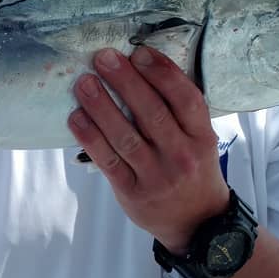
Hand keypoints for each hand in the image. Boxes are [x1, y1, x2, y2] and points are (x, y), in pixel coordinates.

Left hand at [68, 46, 229, 252]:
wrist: (197, 224)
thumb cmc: (192, 170)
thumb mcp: (200, 141)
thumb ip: (178, 112)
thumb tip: (140, 69)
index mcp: (202, 137)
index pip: (186, 100)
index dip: (163, 74)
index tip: (139, 53)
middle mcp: (181, 156)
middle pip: (152, 113)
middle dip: (125, 82)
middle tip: (103, 58)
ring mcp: (156, 176)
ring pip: (125, 136)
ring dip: (101, 107)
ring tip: (84, 83)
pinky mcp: (132, 192)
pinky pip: (108, 161)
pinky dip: (90, 138)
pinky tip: (76, 118)